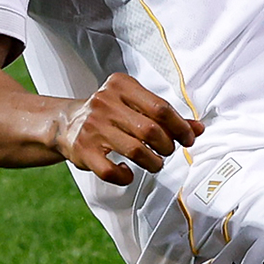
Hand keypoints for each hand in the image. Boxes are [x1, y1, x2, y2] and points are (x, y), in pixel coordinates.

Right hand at [54, 73, 203, 185]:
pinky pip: (110, 171)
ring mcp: (93, 128)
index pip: (160, 107)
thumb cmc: (109, 114)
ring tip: (155, 163)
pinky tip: (128, 173)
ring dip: (153, 162)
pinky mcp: (83, 151)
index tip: (188, 138)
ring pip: (135, 151)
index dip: (180, 126)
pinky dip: (125, 176)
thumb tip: (198, 129)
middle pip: (151, 129)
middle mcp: (105, 103)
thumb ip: (166, 116)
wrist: (65, 123)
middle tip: (168, 151)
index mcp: (121, 86)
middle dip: (168, 146)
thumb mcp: (135, 106)